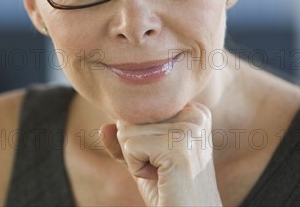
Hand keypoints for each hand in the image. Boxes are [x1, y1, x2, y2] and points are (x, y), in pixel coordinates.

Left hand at [100, 102, 221, 206]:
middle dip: (136, 149)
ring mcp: (189, 130)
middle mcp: (195, 115)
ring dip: (136, 160)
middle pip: (131, 117)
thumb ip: (124, 139)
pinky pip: (129, 147)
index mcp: (194, 111)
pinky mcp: (177, 148)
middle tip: (163, 170)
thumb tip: (104, 128)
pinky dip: (136, 169)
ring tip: (164, 174)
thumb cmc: (168, 190)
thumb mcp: (142, 158)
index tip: (164, 159)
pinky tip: (161, 179)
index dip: (140, 139)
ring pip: (126, 131)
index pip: (139, 109)